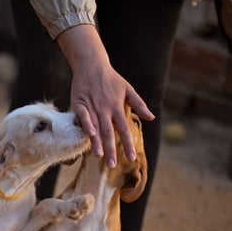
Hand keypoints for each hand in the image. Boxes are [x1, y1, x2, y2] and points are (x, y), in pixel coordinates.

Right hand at [56, 25, 154, 166]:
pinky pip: (83, 116)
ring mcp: (93, 107)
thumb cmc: (111, 79)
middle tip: (112, 164)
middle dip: (111, 149)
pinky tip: (88, 135)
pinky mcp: (80, 103)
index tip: (132, 158)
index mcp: (118, 107)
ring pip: (96, 127)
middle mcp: (106, 109)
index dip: (128, 144)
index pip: (125, 129)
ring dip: (97, 142)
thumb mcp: (128, 90)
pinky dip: (86, 125)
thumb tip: (151, 118)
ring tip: (99, 156)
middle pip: (110, 132)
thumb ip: (139, 104)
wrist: (92, 65)